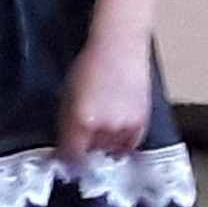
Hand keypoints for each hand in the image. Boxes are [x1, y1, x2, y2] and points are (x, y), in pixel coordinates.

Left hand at [59, 28, 152, 164]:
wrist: (119, 47)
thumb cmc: (88, 66)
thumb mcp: (67, 95)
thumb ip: (66, 123)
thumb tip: (65, 145)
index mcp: (81, 120)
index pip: (72, 154)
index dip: (67, 158)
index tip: (64, 158)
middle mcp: (105, 127)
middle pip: (92, 153)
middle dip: (85, 150)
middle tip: (83, 143)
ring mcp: (126, 125)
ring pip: (112, 150)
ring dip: (104, 147)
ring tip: (99, 135)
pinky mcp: (143, 121)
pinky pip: (131, 144)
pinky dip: (122, 144)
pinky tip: (117, 138)